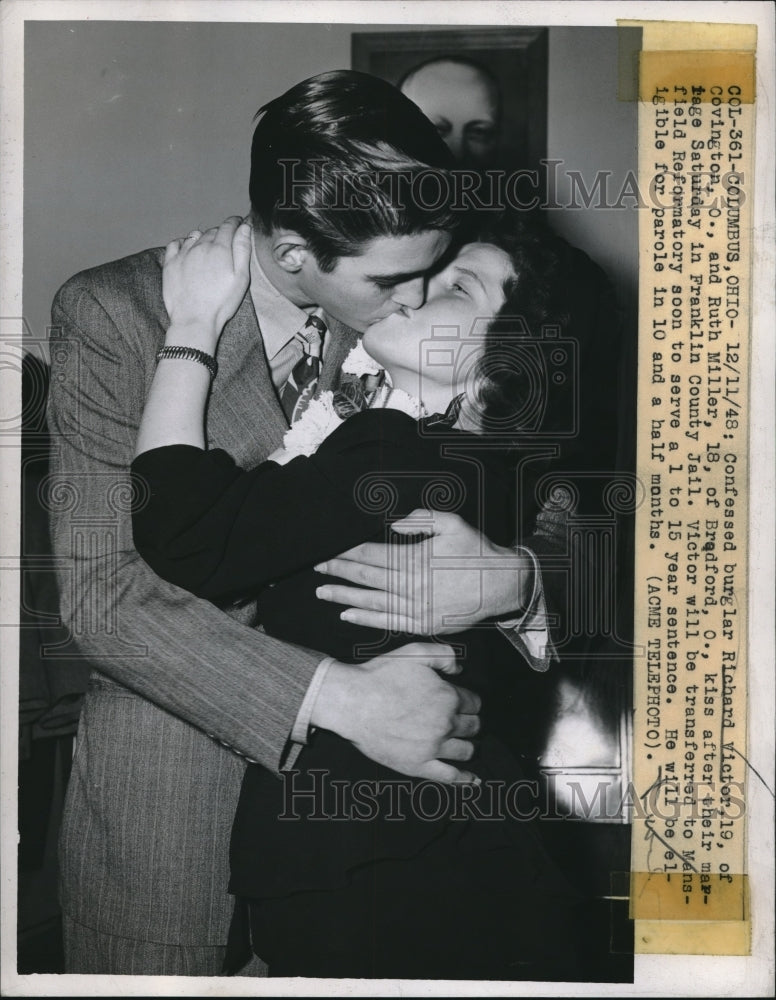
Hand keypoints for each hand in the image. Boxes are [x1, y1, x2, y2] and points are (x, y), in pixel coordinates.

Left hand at [163, 216, 251, 345]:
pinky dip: (183, 243)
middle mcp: (200, 246)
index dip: (235, 222)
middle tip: (226, 243)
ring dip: (203, 238)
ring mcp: (183, 254)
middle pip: (212, 231)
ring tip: (208, 247)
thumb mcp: (241, 278)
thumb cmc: (221, 302)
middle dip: (221, 233)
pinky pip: (175, 244)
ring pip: (195, 236)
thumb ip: (242, 250)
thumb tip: (244, 227)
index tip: (238, 223)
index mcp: (220, 248)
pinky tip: (187, 250)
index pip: (228, 226)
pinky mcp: (170, 264)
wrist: (194, 319)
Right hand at [311, 642, 481, 782]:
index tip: (461, 701)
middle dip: (469, 722)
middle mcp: (445, 724)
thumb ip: (444, 655)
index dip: (468, 701)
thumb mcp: (414, 652)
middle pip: (473, 727)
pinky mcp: (418, 765)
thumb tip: (460, 669)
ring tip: (458, 741)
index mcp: (448, 697)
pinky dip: (465, 779)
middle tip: (458, 720)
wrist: (352, 702)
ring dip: (466, 744)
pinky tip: (473, 779)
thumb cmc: (380, 676)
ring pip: (466, 750)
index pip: (475, 703)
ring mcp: (433, 747)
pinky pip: (450, 776)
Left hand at [315, 509, 531, 634]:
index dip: (347, 553)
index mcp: (415, 559)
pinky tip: (348, 615)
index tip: (329, 550)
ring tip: (322, 592)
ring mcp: (416, 608)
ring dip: (344, 597)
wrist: (502, 584)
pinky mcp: (422, 625)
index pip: (372, 555)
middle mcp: (411, 586)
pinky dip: (365, 619)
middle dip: (339, 572)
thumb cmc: (476, 550)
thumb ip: (421, 519)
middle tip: (317, 568)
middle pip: (366, 578)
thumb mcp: (453, 524)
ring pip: (371, 602)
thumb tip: (393, 522)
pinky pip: (387, 622)